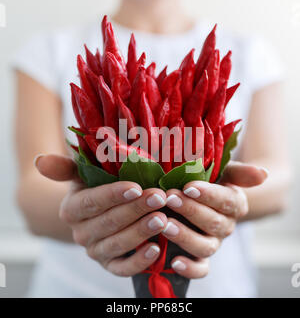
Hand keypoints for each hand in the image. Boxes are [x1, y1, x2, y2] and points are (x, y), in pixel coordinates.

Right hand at [35, 154, 168, 276]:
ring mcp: (95, 251)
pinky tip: (155, 249)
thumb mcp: (80, 174)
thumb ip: (64, 168)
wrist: (97, 214)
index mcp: (72, 209)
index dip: (113, 195)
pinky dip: (139, 261)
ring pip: (117, 244)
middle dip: (136, 210)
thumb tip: (40, 160)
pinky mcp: (110, 265)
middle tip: (159, 198)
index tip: (136, 187)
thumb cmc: (94, 187)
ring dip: (141, 232)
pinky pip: (123, 268)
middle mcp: (81, 233)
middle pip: (109, 222)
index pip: (92, 202)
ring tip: (162, 219)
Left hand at [163, 161, 267, 278]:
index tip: (188, 187)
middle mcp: (226, 226)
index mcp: (235, 204)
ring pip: (206, 246)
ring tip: (165, 225)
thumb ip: (240, 173)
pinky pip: (201, 269)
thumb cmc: (209, 181)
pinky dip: (190, 268)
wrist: (199, 198)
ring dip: (185, 236)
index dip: (208, 195)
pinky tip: (175, 262)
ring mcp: (214, 243)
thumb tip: (262, 174)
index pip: (226, 201)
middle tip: (170, 198)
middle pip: (214, 223)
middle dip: (190, 210)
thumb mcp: (223, 172)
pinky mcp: (201, 258)